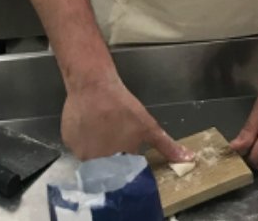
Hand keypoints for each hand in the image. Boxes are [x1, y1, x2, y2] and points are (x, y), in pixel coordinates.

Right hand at [61, 73, 194, 162]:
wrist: (94, 85)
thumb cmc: (122, 105)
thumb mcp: (148, 126)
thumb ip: (166, 146)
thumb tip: (189, 159)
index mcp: (116, 163)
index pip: (123, 172)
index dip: (127, 160)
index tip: (129, 150)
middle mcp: (95, 163)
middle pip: (106, 167)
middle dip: (112, 155)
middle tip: (116, 135)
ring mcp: (79, 152)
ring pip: (91, 157)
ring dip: (98, 146)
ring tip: (104, 127)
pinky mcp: (68, 141)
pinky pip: (78, 145)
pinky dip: (85, 137)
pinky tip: (91, 123)